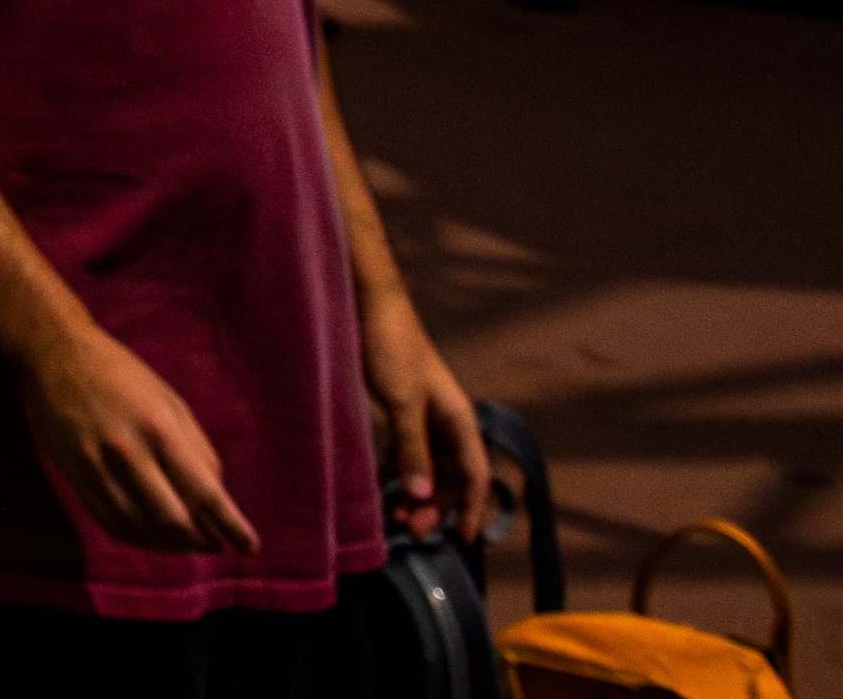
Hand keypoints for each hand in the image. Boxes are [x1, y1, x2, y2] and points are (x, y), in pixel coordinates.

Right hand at [16, 321, 260, 556]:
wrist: (56, 355)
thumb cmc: (122, 375)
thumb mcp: (171, 401)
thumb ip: (197, 450)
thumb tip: (215, 498)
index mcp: (159, 427)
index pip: (205, 493)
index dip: (231, 526)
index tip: (249, 547)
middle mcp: (128, 452)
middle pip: (174, 521)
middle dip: (201, 542)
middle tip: (216, 545)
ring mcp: (96, 467)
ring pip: (141, 529)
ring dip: (171, 546)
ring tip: (189, 544)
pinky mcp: (74, 476)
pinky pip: (111, 523)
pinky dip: (139, 539)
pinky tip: (154, 537)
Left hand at [359, 295, 485, 541]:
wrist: (368, 303)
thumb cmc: (391, 344)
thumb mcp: (403, 400)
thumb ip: (413, 446)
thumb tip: (421, 495)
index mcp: (457, 418)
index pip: (474, 474)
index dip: (470, 508)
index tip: (460, 538)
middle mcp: (445, 420)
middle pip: (451, 476)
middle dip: (436, 506)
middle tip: (410, 529)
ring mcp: (423, 415)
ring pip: (428, 465)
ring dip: (416, 491)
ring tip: (394, 515)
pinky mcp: (399, 408)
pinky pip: (407, 450)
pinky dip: (399, 471)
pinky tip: (382, 487)